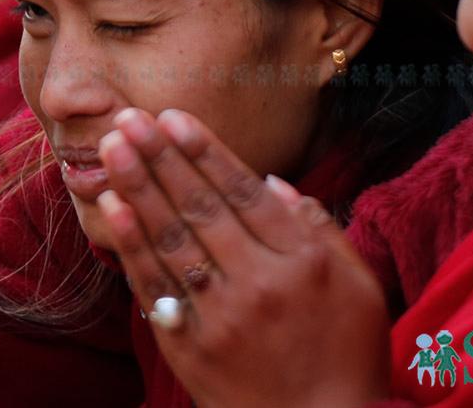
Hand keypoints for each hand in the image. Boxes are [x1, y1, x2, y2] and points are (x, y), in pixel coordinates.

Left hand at [96, 108, 388, 407]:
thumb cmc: (347, 357)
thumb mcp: (361, 289)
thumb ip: (322, 230)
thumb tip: (276, 184)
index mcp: (302, 263)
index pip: (244, 193)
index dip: (205, 152)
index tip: (174, 117)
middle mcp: (258, 283)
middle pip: (201, 207)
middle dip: (161, 156)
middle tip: (128, 116)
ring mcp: (219, 316)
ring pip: (171, 238)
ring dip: (136, 187)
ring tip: (111, 146)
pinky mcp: (188, 345)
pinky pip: (153, 286)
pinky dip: (130, 243)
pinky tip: (111, 206)